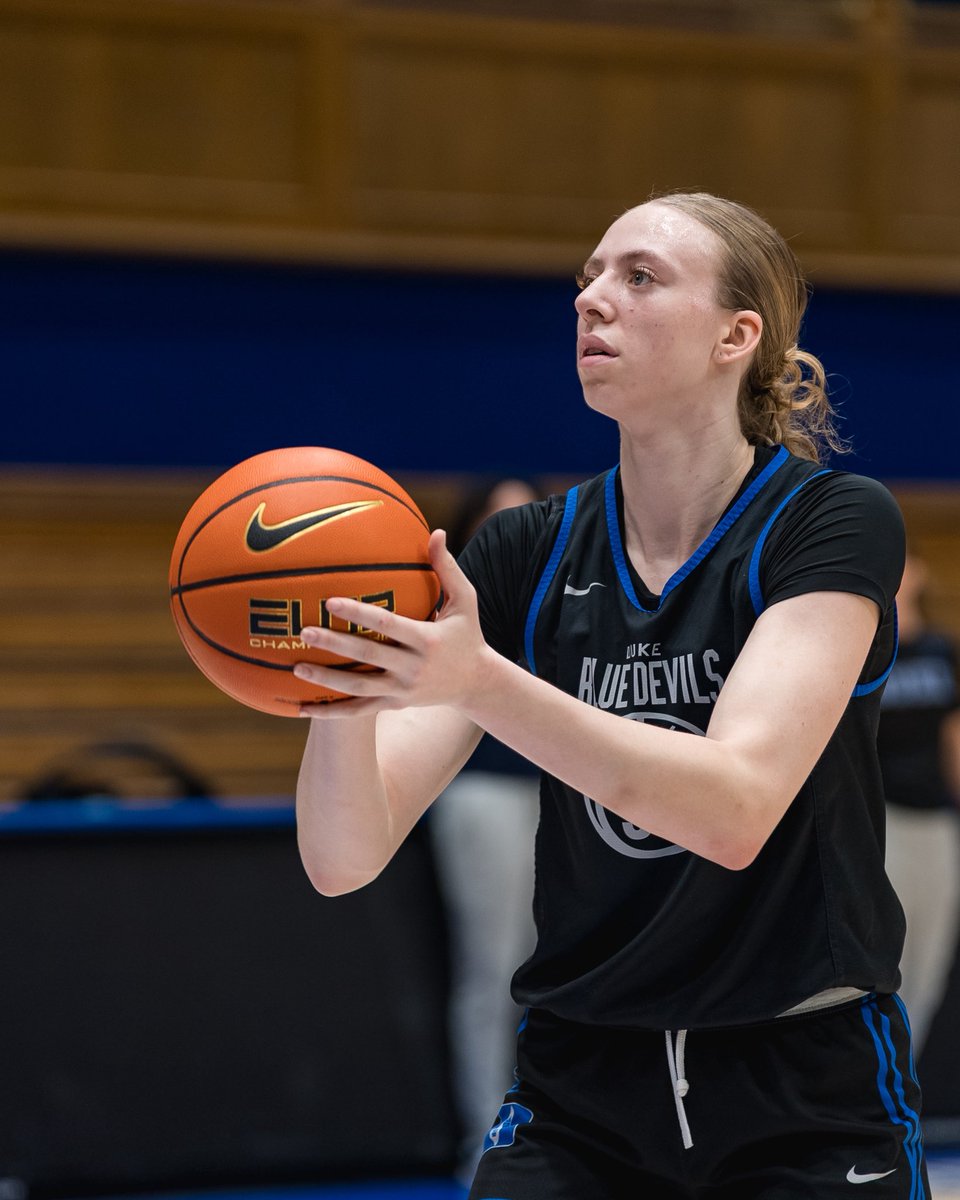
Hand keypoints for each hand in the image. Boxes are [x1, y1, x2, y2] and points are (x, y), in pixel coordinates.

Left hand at [295, 529, 491, 717]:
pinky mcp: (395, 705)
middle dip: (334, 644)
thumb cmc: (467, 634)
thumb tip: (437, 532)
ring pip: (358, 688)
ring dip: (326, 680)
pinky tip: (302, 709)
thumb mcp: (465, 600)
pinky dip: (330, 712)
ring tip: (296, 666)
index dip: (359, 614)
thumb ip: (447, 568)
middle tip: (303, 630)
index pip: (387, 625)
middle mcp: (413, 668)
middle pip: (367, 656)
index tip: (330, 601)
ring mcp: (402, 691)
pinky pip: (358, 711)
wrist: (476, 684)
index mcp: (427, 640)